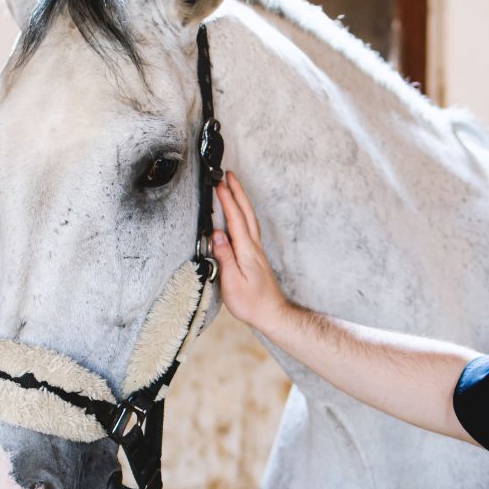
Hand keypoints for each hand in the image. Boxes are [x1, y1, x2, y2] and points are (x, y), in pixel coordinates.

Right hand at [212, 171, 286, 332]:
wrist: (272, 313)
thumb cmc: (251, 303)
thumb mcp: (232, 282)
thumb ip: (224, 257)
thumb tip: (217, 234)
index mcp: (246, 251)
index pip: (235, 219)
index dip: (227, 200)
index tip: (219, 183)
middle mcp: (254, 247)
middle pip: (246, 213)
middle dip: (237, 192)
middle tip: (228, 174)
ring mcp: (257, 251)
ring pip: (250, 219)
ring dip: (242, 200)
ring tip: (233, 187)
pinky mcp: (256, 256)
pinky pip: (250, 228)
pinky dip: (244, 214)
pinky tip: (240, 214)